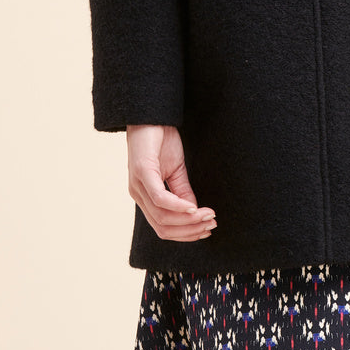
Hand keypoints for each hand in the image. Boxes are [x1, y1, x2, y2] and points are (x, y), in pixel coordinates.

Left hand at [126, 124, 216, 241]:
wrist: (150, 115)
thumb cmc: (161, 140)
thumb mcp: (176, 170)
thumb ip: (183, 192)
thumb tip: (196, 213)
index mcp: (145, 197)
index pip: (163, 227)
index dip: (186, 234)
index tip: (208, 229)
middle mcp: (138, 195)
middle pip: (162, 227)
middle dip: (189, 231)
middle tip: (211, 224)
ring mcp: (137, 185)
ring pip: (162, 216)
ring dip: (188, 220)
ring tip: (208, 216)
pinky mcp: (141, 172)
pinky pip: (160, 198)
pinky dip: (178, 206)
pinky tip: (193, 206)